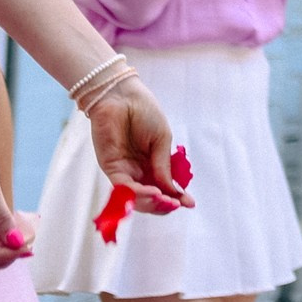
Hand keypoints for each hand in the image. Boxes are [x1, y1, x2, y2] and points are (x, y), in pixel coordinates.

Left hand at [87, 76, 192, 210]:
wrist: (122, 96)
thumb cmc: (144, 112)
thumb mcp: (162, 141)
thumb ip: (164, 166)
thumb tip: (172, 191)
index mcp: (152, 164)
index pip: (164, 187)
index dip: (176, 197)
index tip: (190, 203)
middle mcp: (138, 171)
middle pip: (149, 198)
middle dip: (163, 205)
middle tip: (176, 204)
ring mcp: (124, 171)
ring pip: (136, 197)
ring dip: (152, 202)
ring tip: (165, 200)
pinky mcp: (110, 167)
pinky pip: (124, 187)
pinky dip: (138, 193)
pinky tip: (153, 192)